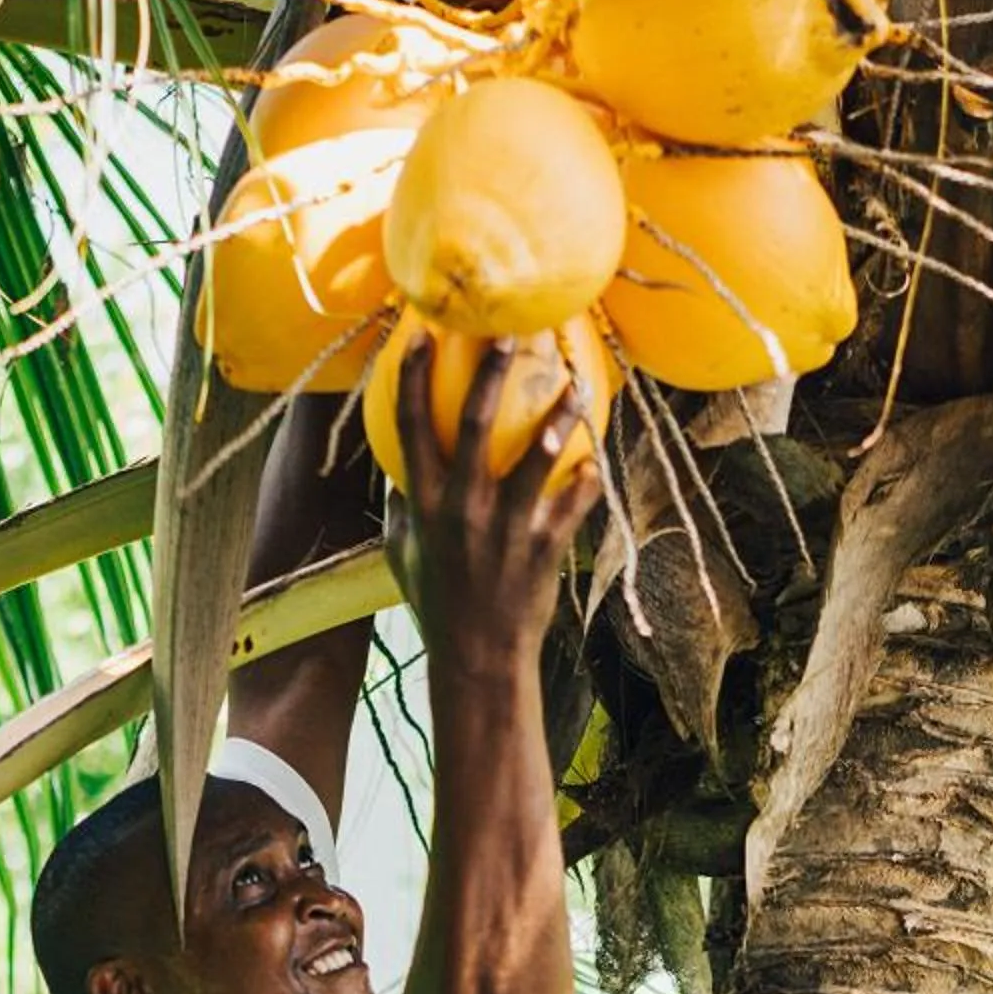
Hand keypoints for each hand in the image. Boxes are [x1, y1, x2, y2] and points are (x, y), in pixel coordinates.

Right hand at [387, 338, 601, 673]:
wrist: (478, 658)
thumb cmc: (437, 604)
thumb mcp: (403, 556)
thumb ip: (400, 510)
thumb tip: (396, 472)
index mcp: (424, 505)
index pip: (411, 426)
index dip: (412, 376)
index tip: (421, 335)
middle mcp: (462, 508)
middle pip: (476, 425)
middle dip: (491, 375)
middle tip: (510, 336)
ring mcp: (505, 527)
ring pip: (536, 459)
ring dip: (559, 418)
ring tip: (577, 387)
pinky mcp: (542, 548)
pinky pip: (571, 505)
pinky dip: (586, 483)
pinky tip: (596, 463)